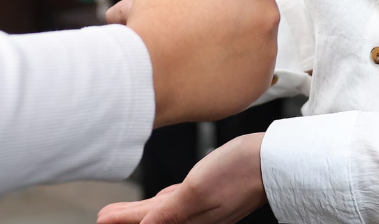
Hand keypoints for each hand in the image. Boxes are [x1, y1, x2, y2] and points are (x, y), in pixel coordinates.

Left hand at [98, 133, 266, 223]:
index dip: (125, 221)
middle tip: (104, 215)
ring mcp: (205, 207)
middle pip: (153, 220)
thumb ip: (169, 213)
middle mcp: (196, 218)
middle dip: (128, 218)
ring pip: (164, 211)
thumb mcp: (197, 190)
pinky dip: (163, 204)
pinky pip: (179, 203)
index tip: (103, 219)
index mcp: (190, 220)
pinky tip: (159, 200)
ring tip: (120, 210)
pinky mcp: (213, 194)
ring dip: (141, 211)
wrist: (275, 160)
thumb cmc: (240, 172)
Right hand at [110, 0, 278, 127]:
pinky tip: (208, 68)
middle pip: (258, 10)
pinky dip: (234, 72)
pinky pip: (250, 73)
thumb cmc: (157, 22)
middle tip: (207, 22)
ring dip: (236, 43)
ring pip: (256, 43)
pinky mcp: (258, 85)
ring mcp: (266, 55)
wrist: (148, 73)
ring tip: (203, 46)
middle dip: (236, 15)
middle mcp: (267, 19)